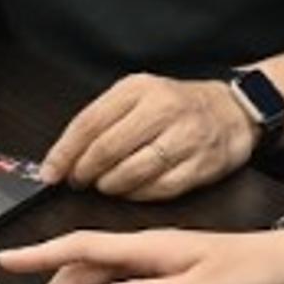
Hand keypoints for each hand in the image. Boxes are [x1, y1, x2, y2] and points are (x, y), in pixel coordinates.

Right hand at [0, 227, 283, 283]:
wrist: (280, 264)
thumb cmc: (247, 273)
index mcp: (149, 246)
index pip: (83, 245)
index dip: (43, 253)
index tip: (9, 259)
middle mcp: (145, 249)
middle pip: (82, 266)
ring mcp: (151, 259)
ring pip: (95, 274)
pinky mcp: (160, 271)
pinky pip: (112, 280)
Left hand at [40, 73, 256, 199]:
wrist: (232, 111)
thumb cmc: (177, 106)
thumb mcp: (137, 96)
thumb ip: (101, 120)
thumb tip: (61, 157)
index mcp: (140, 89)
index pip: (90, 122)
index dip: (64, 152)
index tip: (50, 173)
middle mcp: (163, 109)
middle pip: (108, 149)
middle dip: (85, 172)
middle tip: (79, 181)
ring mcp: (185, 137)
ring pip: (132, 172)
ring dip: (110, 186)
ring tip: (106, 185)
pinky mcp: (202, 164)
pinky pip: (159, 189)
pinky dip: (139, 195)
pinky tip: (132, 191)